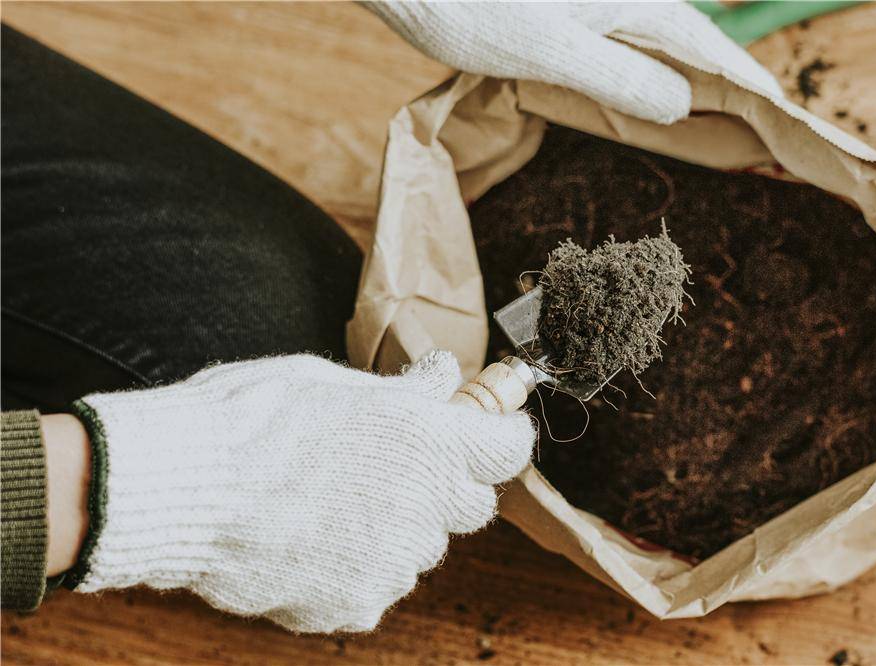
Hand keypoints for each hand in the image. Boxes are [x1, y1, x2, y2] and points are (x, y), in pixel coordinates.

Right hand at [71, 351, 534, 632]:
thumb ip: (403, 391)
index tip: (485, 431)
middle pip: (472, 504)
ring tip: (333, 503)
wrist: (183, 487)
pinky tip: (310, 540)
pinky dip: (355, 566)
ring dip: (397, 528)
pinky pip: (376, 584)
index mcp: (429, 440)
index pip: (509, 449)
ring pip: (421, 549)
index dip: (499, 438)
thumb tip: (443, 378)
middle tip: (397, 464)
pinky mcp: (356, 603)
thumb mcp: (332, 382)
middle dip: (446, 484)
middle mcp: (425, 505)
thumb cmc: (251, 418)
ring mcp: (393, 563)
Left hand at [364, 2, 781, 124]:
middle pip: (691, 40)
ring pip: (659, 41)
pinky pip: (625, 42)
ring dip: (689, 78)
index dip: (748, 81)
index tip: (782, 114)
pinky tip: (644, 92)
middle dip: (727, 82)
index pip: (707, 46)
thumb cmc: (468, 4)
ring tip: (717, 116)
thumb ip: (618, 78)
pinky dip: (645, 71)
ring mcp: (594, 1)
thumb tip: (682, 103)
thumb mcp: (546, 51)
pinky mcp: (567, 10)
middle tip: (761, 124)